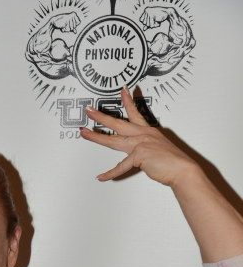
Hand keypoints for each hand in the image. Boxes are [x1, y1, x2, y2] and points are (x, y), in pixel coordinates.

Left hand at [80, 88, 197, 186]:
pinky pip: (120, 167)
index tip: (122, 90)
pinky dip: (110, 174)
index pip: (135, 113)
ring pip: (113, 140)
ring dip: (96, 137)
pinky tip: (101, 177)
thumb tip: (138, 154)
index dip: (128, 101)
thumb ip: (146, 148)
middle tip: (88, 110)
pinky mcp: (139, 156)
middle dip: (101, 116)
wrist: (182, 169)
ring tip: (84, 133)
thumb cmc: (172, 162)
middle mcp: (143, 134)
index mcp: (148, 131)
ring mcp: (140, 143)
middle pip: (117, 123)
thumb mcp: (158, 149)